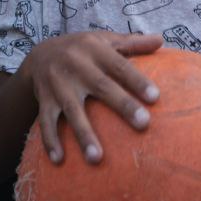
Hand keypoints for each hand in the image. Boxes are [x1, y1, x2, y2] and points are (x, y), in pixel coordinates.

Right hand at [20, 31, 162, 164]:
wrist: (40, 54)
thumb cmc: (83, 50)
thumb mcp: (104, 39)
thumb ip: (132, 42)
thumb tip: (161, 40)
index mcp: (94, 49)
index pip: (120, 65)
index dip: (137, 81)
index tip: (156, 97)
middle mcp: (76, 65)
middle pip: (101, 87)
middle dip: (122, 105)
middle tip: (144, 124)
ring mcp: (58, 85)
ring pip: (72, 110)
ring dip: (84, 134)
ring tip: (97, 159)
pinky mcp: (44, 100)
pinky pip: (46, 122)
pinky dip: (50, 141)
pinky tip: (59, 160)